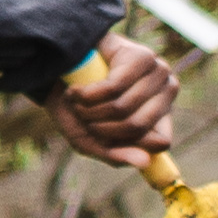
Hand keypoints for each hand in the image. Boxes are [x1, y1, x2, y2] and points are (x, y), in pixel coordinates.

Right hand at [51, 38, 182, 168]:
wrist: (52, 74)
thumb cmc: (75, 108)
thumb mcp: (90, 140)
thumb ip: (115, 155)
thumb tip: (145, 161)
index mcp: (161, 116)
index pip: (161, 141)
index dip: (127, 144)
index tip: (101, 136)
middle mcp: (166, 92)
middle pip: (137, 126)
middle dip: (99, 128)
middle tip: (83, 117)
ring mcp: (157, 72)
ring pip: (122, 107)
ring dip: (88, 111)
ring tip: (77, 102)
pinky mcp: (140, 56)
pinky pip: (113, 88)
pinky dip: (85, 95)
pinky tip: (75, 90)